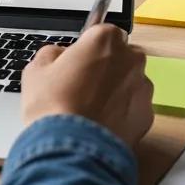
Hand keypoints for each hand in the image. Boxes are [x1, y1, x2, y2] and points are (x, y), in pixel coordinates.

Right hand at [21, 24, 153, 150]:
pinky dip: (122, 115)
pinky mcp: (147, 115)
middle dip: (107, 68)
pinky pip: (135, 109)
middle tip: (83, 88)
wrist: (70, 150)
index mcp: (106, 40)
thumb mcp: (37, 70)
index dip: (88, 49)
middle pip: (121, 57)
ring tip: (91, 111)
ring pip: (130, 83)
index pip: (102, 33)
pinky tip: (102, 126)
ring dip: (116, 92)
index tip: (78, 62)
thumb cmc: (53, 107)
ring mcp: (142, 87)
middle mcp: (131, 59)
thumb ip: (53, 54)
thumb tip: (58, 55)